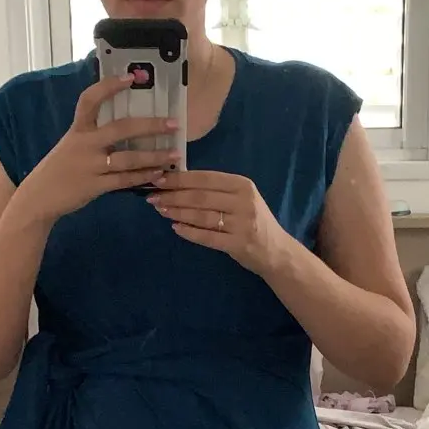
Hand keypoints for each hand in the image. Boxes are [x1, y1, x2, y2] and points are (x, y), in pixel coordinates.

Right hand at [18, 78, 182, 224]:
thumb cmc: (61, 168)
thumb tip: (127, 126)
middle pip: (121, 129)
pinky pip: (124, 180)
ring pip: (128, 158)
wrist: (40, 197)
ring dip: (154, 156)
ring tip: (175, 155)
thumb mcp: (73, 145)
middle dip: (150, 125)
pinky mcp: (94, 186)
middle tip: (174, 123)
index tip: (131, 76)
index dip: (109, 86)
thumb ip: (94, 135)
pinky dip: (143, 177)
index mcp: (78, 129)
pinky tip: (158, 174)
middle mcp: (84, 144)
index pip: (90, 100)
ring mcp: (90, 166)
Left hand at [145, 170, 290, 277]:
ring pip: (202, 216)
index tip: (158, 178)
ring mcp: (242, 224)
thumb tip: (178, 182)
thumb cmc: (253, 221)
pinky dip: (190, 232)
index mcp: (242, 185)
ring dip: (178, 212)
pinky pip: (208, 237)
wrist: (275, 250)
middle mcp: (244, 201)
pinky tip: (176, 228)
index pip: (205, 178)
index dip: (180, 178)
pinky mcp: (238, 244)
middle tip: (152, 196)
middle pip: (201, 196)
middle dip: (173, 195)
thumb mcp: (241, 198)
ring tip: (160, 210)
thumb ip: (216, 190)